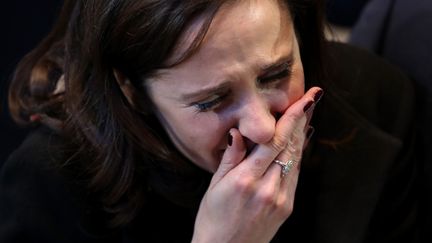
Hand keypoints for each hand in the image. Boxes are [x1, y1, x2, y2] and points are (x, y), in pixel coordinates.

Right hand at [192, 87, 321, 242]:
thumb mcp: (215, 186)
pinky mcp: (287, 206)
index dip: (291, 118)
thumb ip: (231, 157)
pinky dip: (299, 154)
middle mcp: (267, 188)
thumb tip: (238, 131)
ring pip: (296, 158)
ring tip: (309, 112)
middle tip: (313, 98)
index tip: (303, 100)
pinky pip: (295, 173)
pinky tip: (300, 140)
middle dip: (302, 119)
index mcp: (246, 180)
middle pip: (290, 146)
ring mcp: (281, 198)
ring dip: (303, 134)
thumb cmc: (213, 219)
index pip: (273, 141)